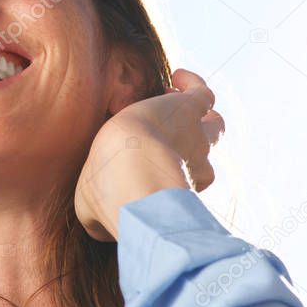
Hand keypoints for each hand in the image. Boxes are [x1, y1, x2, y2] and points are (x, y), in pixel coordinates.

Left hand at [74, 68, 224, 240]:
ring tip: (173, 100)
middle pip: (206, 154)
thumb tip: (97, 229)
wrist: (127, 163)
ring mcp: (195, 137)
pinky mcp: (189, 108)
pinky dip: (193, 84)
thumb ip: (96, 220)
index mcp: (173, 188)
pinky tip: (176, 77)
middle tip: (165, 129)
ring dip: (197, 115)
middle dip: (189, 143)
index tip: (152, 155)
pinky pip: (204, 93)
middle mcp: (194, 166)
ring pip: (214, 125)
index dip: (174, 167)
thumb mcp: (92, 210)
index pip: (187, 179)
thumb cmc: (109, 191)